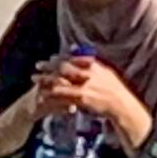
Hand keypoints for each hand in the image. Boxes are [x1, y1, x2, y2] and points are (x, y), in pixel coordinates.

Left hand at [35, 54, 152, 148]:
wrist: (122, 106)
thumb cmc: (114, 90)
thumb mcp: (106, 72)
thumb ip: (91, 62)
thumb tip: (79, 51)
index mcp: (94, 65)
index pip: (72, 58)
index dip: (59, 57)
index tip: (50, 57)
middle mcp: (88, 73)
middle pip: (63, 66)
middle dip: (49, 65)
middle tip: (37, 64)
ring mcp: (85, 85)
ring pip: (60, 79)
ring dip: (46, 78)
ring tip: (34, 78)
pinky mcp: (82, 97)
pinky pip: (63, 94)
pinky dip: (51, 93)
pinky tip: (42, 93)